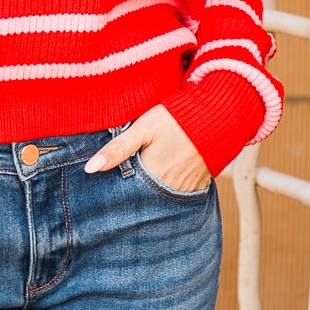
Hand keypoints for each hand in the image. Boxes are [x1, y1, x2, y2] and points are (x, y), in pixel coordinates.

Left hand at [84, 106, 210, 193]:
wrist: (220, 113)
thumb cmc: (178, 117)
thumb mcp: (143, 128)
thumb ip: (117, 148)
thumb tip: (90, 169)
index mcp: (153, 175)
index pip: (128, 191)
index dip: (118, 188)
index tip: (108, 187)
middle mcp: (170, 186)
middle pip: (145, 196)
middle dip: (136, 192)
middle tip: (130, 179)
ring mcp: (187, 187)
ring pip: (163, 196)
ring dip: (154, 190)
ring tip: (148, 177)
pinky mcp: (201, 183)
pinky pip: (181, 193)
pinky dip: (171, 187)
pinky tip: (166, 175)